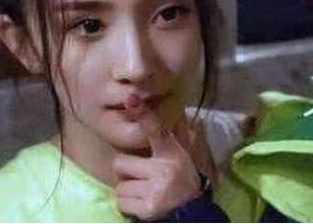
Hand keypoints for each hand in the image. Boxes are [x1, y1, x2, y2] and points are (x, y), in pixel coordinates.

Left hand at [113, 96, 205, 219]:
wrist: (192, 216)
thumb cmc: (182, 185)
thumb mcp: (179, 160)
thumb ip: (165, 142)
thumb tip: (149, 114)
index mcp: (172, 154)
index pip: (156, 130)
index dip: (143, 115)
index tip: (132, 100)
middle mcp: (165, 168)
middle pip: (121, 163)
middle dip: (127, 174)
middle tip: (142, 180)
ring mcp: (156, 188)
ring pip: (120, 185)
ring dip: (128, 192)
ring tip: (145, 194)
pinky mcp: (148, 207)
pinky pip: (121, 202)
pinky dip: (128, 206)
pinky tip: (143, 206)